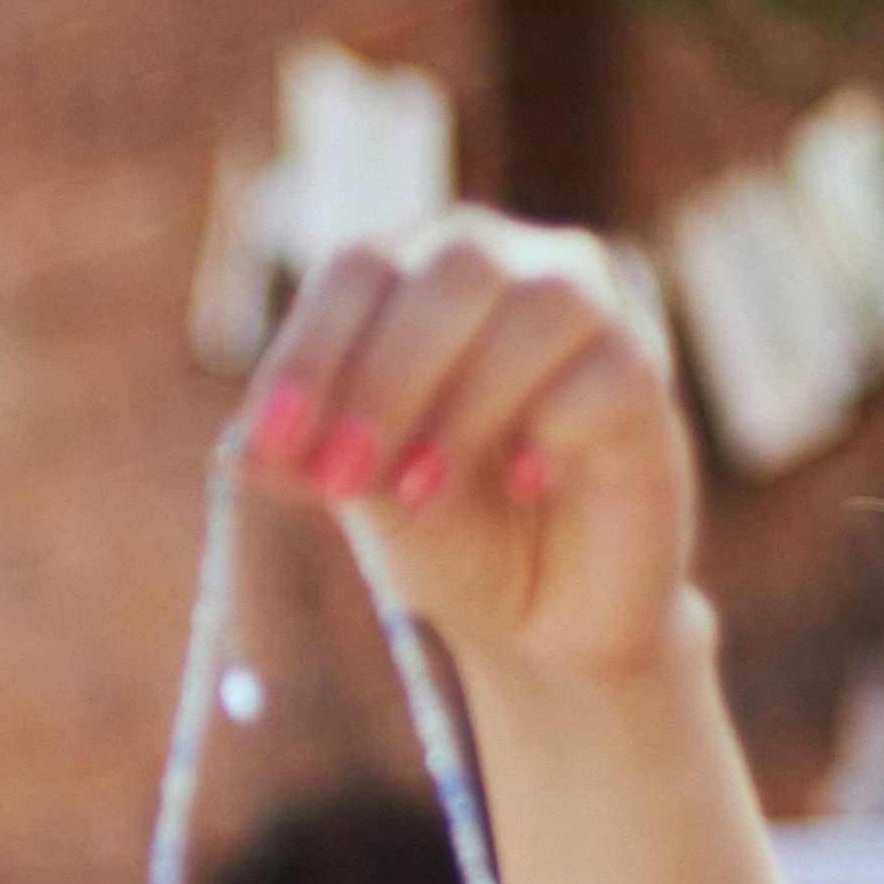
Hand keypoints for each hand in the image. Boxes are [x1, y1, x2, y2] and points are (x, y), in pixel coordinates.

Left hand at [239, 215, 693, 685]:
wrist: (540, 618)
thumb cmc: (445, 531)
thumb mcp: (364, 496)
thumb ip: (312, 459)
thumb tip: (238, 451)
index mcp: (418, 271)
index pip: (359, 266)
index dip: (311, 347)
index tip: (267, 438)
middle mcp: (509, 265)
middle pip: (452, 268)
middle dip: (383, 377)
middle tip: (340, 478)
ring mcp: (591, 311)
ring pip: (537, 306)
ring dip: (464, 404)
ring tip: (421, 492)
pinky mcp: (646, 376)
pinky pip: (605, 370)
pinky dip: (551, 428)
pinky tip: (529, 485)